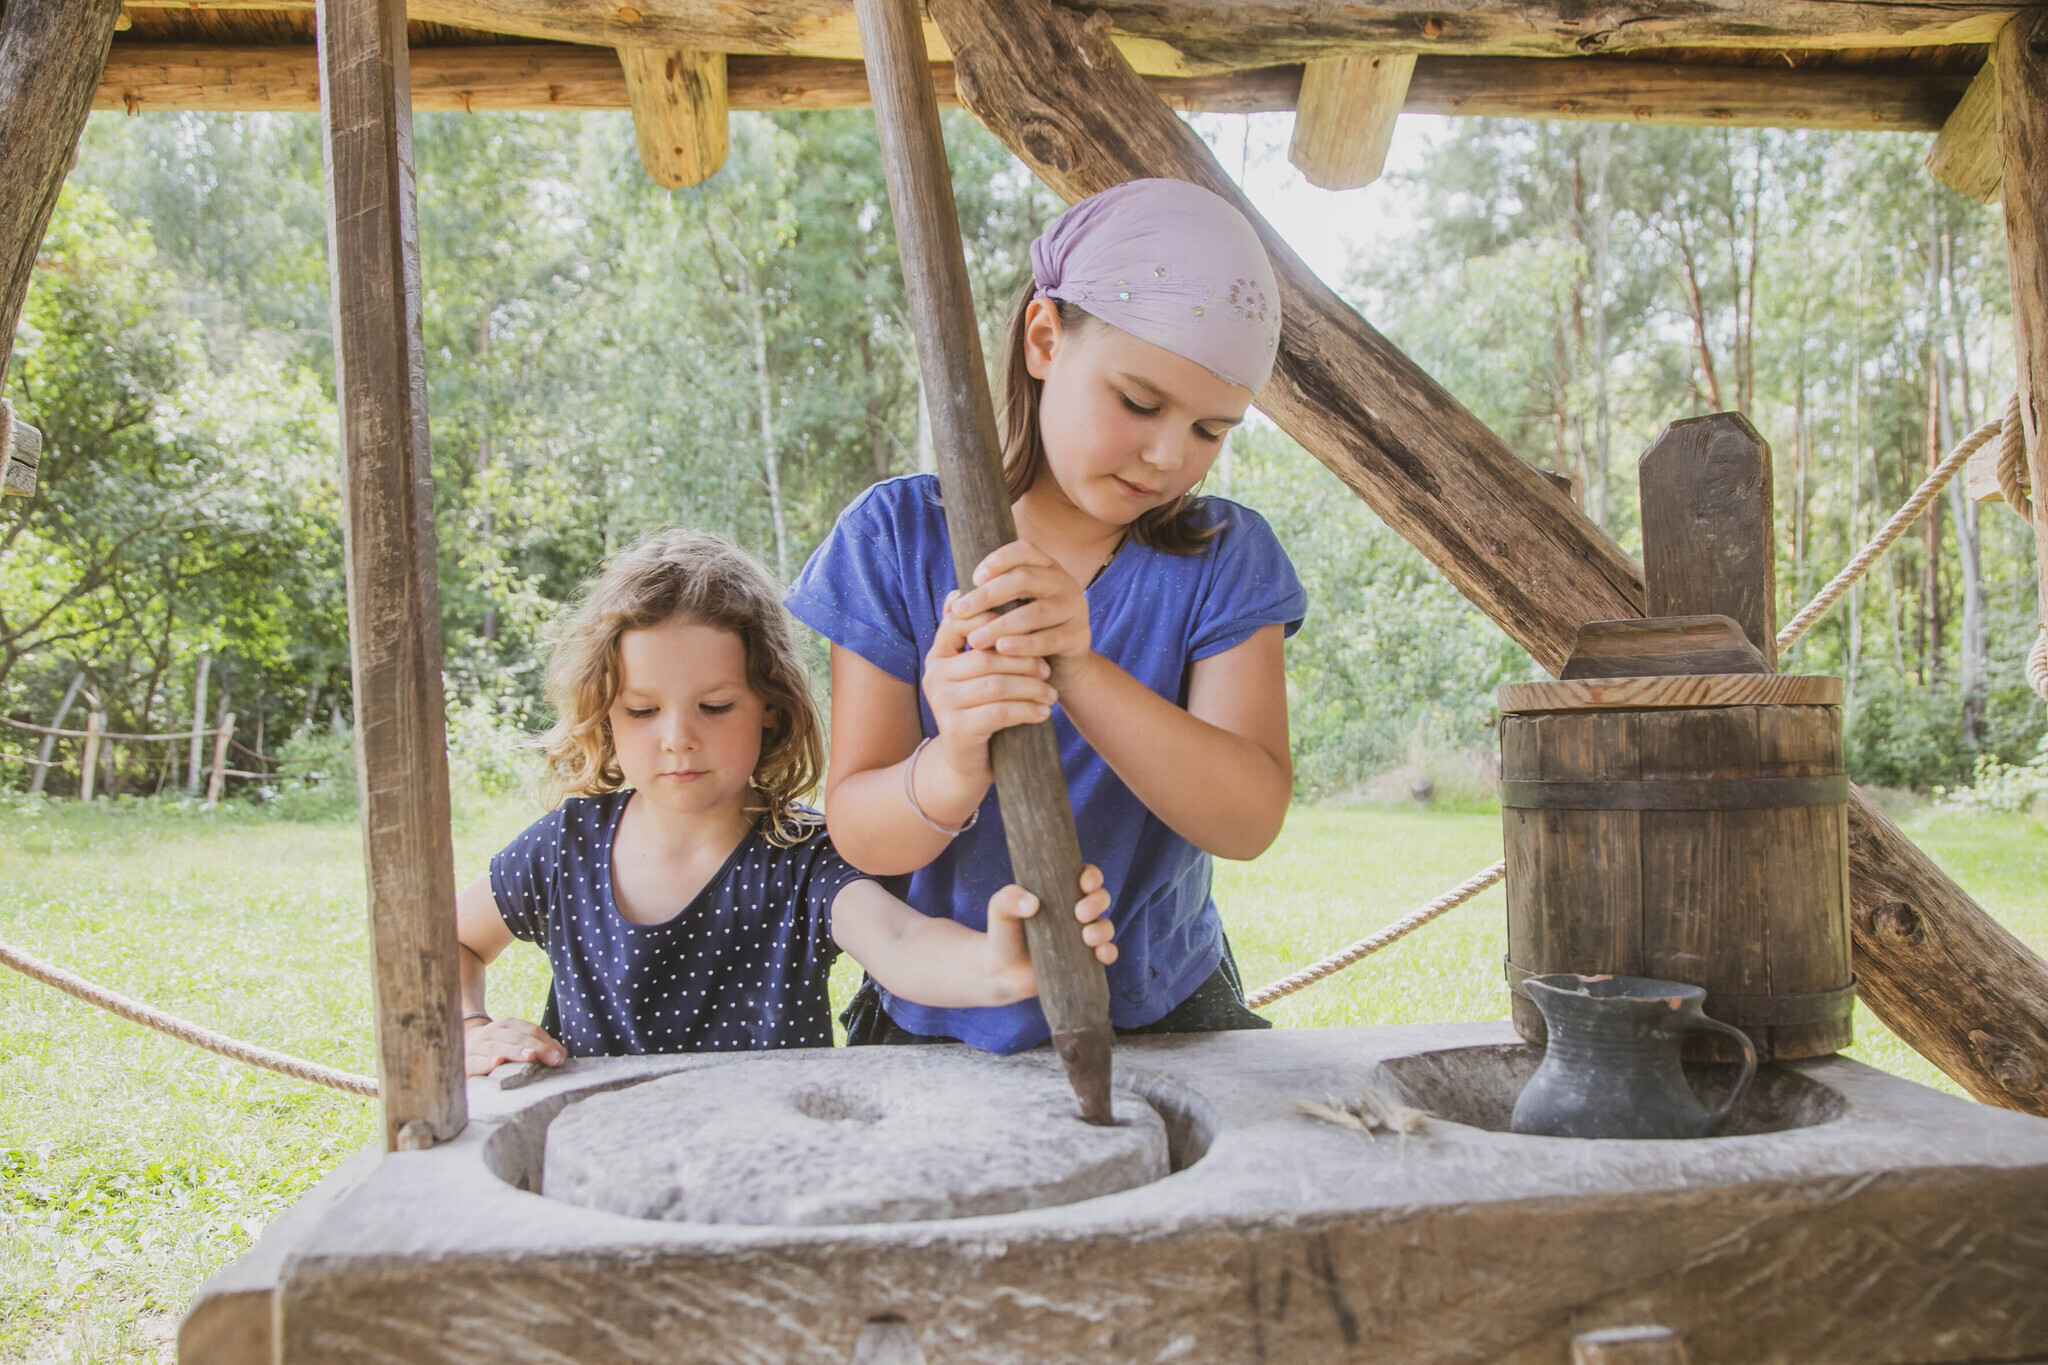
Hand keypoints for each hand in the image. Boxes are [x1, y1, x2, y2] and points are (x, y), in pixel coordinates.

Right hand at [463, 1015, 566, 1076]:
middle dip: (537, 1048)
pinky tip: (497, 1062)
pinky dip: (486, 1062)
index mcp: (507, 1025)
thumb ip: (539, 1045)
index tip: (560, 1057)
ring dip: (515, 1051)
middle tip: (554, 1059)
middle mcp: (492, 1032)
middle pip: (517, 1037)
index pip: (530, 1030)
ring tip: (531, 1056)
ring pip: (497, 1046)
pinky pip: (475, 1062)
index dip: (546, 1042)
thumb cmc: (497, 1047)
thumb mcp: (516, 1041)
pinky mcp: (465, 1062)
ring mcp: (477, 1046)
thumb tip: (561, 1055)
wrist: (460, 1048)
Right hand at [921, 589, 1057, 782]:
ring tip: (1051, 693)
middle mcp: (934, 675)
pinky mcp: (956, 729)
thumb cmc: (979, 708)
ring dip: (1031, 687)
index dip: (994, 620)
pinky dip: (1027, 710)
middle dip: (1024, 660)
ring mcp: (942, 703)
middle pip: (987, 656)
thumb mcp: (978, 672)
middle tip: (1048, 668)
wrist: (967, 763)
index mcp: (938, 655)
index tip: (1028, 630)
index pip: (961, 621)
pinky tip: (1043, 712)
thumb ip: (982, 640)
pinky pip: (1000, 712)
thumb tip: (977, 591)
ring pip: (997, 684)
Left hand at [950, 540, 1095, 688]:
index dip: (999, 559)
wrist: (1061, 666)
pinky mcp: (1078, 637)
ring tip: (974, 639)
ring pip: (1036, 612)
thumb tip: (950, 602)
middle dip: (988, 595)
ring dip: (1001, 625)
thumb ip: (983, 603)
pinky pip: (1049, 639)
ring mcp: (1075, 609)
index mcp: (1046, 568)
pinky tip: (1002, 649)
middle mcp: (1064, 583)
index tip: (973, 578)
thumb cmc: (1026, 632)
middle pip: (1025, 579)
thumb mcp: (1007, 612)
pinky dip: (1023, 645)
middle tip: (960, 612)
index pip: (1024, 550)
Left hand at [982, 864, 1116, 1004]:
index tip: (1084, 884)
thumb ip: (1009, 898)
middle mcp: (1076, 911)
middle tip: (1079, 913)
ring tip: (1086, 937)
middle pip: (1101, 898)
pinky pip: (1106, 953)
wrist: (1002, 973)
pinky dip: (1109, 952)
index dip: (1092, 876)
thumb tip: (1033, 904)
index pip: (1085, 876)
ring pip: (1106, 926)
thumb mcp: (999, 910)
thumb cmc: (1003, 934)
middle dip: (1097, 902)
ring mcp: (1083, 936)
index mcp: (1061, 892)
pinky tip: (1100, 954)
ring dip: (1103, 929)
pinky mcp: (1085, 960)